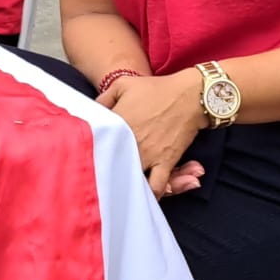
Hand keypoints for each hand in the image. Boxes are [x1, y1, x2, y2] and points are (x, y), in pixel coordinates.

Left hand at [98, 69, 205, 196]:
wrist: (190, 95)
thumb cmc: (157, 88)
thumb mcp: (123, 84)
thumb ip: (103, 98)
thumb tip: (93, 111)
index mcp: (117, 124)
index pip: (96, 144)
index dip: (92, 152)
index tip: (89, 157)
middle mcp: (130, 143)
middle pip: (111, 167)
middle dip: (106, 174)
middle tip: (103, 178)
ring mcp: (148, 155)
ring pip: (132, 180)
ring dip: (126, 186)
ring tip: (121, 189)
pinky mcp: (165, 163)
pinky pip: (157, 187)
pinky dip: (150, 194)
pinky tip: (144, 195)